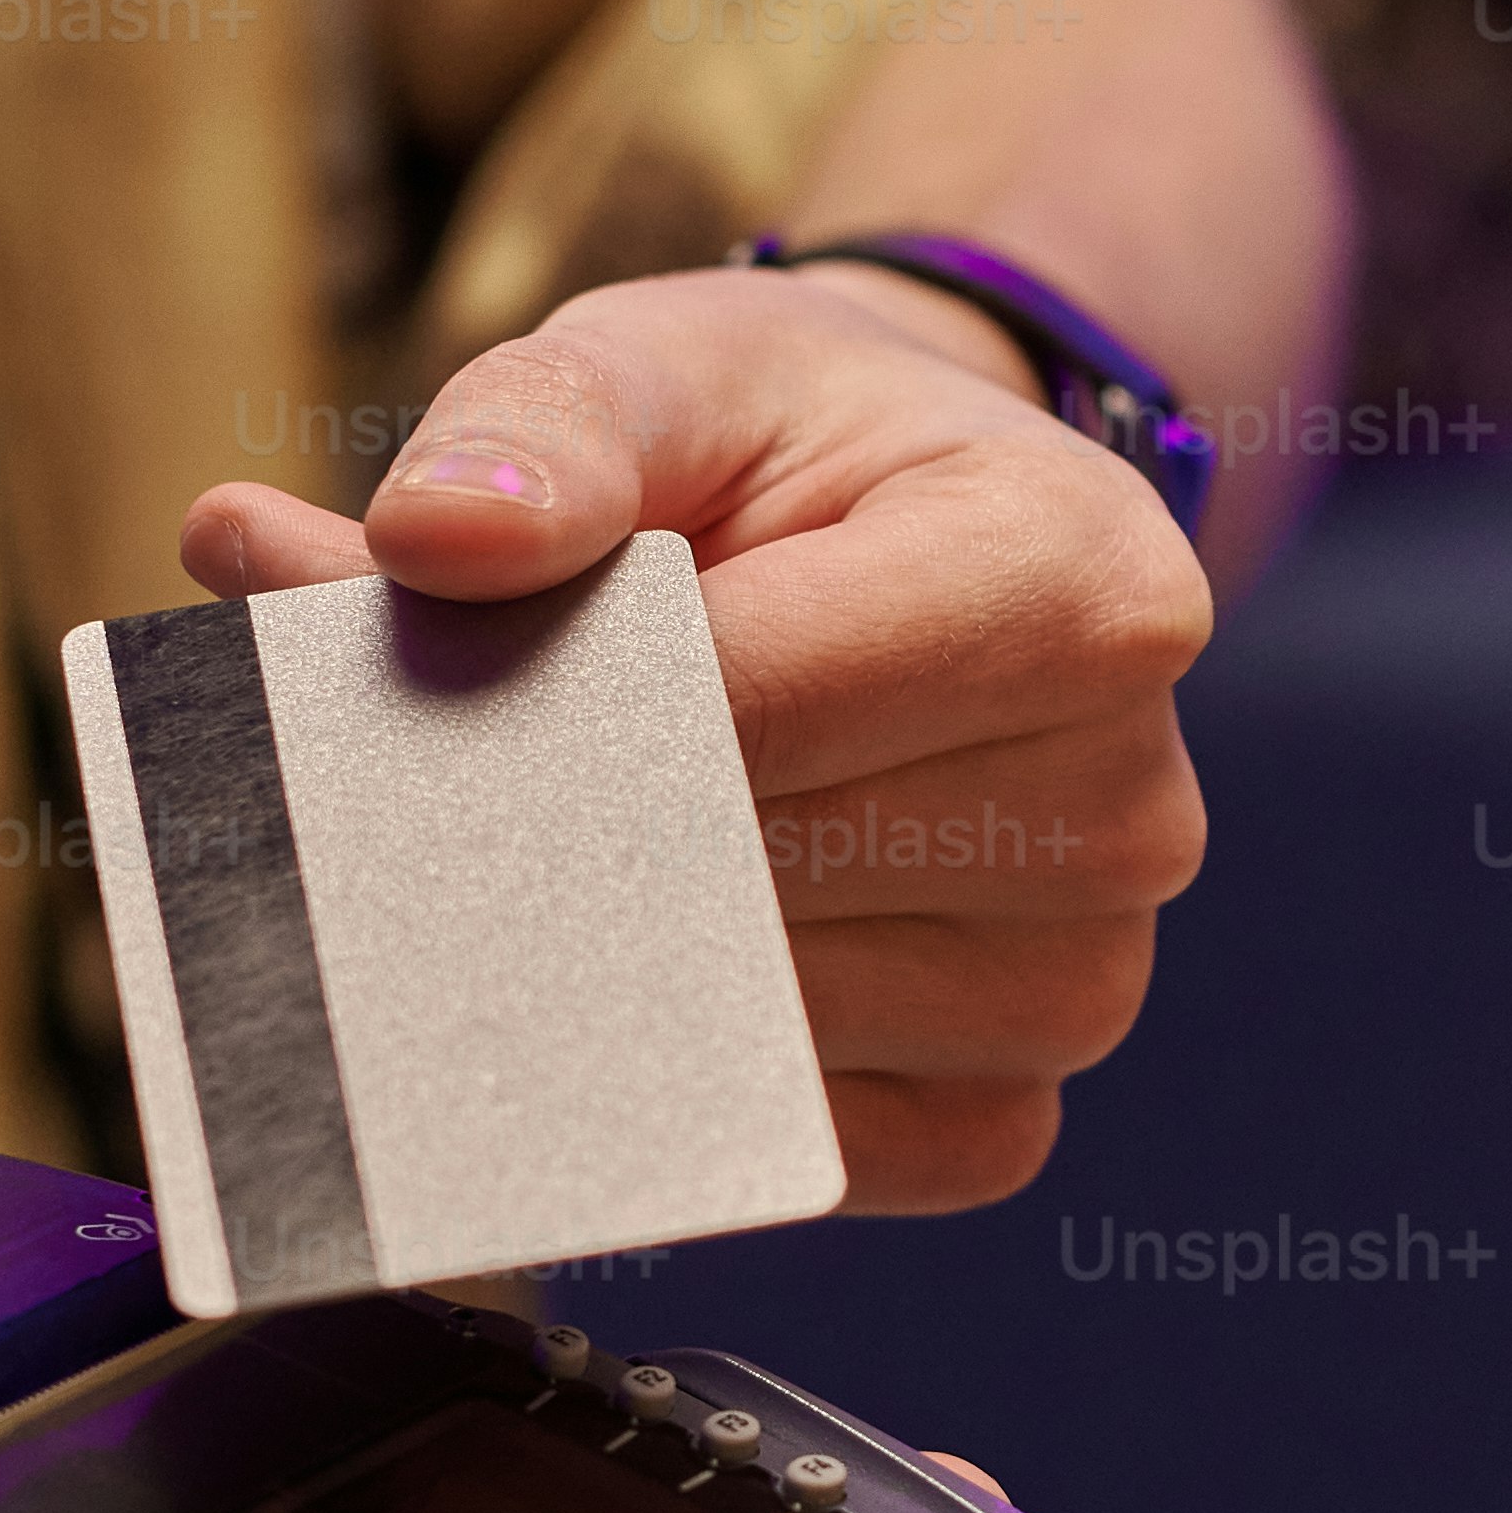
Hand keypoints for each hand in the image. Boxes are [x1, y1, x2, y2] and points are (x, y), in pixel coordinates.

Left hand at [181, 263, 1203, 1216]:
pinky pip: (778, 1146)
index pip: (754, 703)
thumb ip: (539, 433)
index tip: (382, 664)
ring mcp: (1078, 984)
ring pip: (737, 1026)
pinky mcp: (1002, 1117)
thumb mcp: (667, 366)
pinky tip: (619, 951)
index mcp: (1088, 583)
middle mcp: (1129, 805)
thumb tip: (430, 543)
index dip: (544, 697)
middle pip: (740, 876)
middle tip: (393, 760)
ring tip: (527, 827)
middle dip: (536, 824)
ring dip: (579, 950)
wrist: (907, 547)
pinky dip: (653, 1068)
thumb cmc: (787, 457)